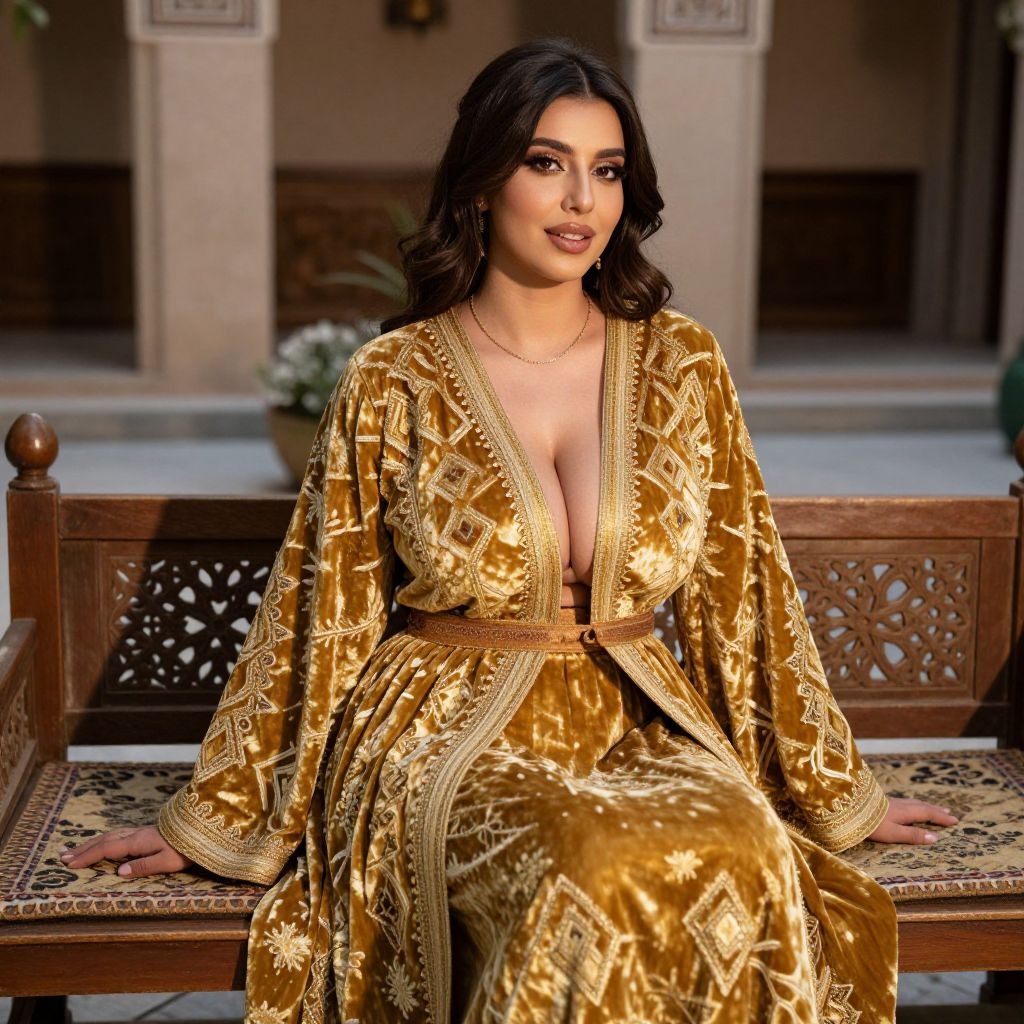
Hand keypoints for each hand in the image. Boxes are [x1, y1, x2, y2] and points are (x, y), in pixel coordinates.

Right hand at [58, 825, 194, 877]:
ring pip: (110, 836)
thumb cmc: (187, 849)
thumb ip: (144, 866)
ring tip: (74, 849)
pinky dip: (103, 839)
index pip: (107, 849)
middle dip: (83, 848)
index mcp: (138, 842)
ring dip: (91, 843)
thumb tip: (119, 872)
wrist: (202, 829)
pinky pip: (117, 835)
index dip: (87, 856)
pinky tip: (101, 843)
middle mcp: (136, 834)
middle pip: (104, 840)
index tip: (68, 863)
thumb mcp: (168, 861)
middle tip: (62, 855)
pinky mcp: (145, 832)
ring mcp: (140, 832)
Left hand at [866, 796, 958, 844]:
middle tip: (948, 812)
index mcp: (906, 812)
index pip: (928, 814)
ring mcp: (891, 802)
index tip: (955, 820)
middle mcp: (900, 804)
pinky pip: (905, 802)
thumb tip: (936, 838)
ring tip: (933, 808)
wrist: (848, 808)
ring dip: (925, 805)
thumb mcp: (893, 833)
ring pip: (913, 802)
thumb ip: (913, 835)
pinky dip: (914, 804)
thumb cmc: (871, 824)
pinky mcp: (882, 802)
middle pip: (922, 806)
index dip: (941, 817)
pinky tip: (908, 805)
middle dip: (936, 810)